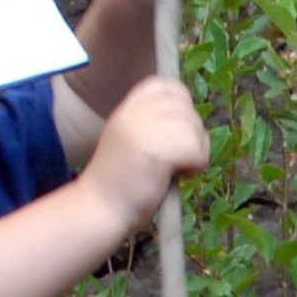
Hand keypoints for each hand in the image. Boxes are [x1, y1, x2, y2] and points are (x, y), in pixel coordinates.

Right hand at [87, 78, 208, 225]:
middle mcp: (133, 113)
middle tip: (178, 157)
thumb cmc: (122, 182)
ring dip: (196, 152)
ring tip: (177, 169)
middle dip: (193, 134)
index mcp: (128, 108)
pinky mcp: (156, 150)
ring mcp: (143, 129)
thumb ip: (155, 123)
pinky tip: (179, 176)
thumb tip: (191, 116)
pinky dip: (196, 166)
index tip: (177, 130)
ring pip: (195, 129)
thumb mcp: (133, 138)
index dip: (183, 104)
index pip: (166, 86)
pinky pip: (196, 150)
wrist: (100, 209)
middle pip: (187, 108)